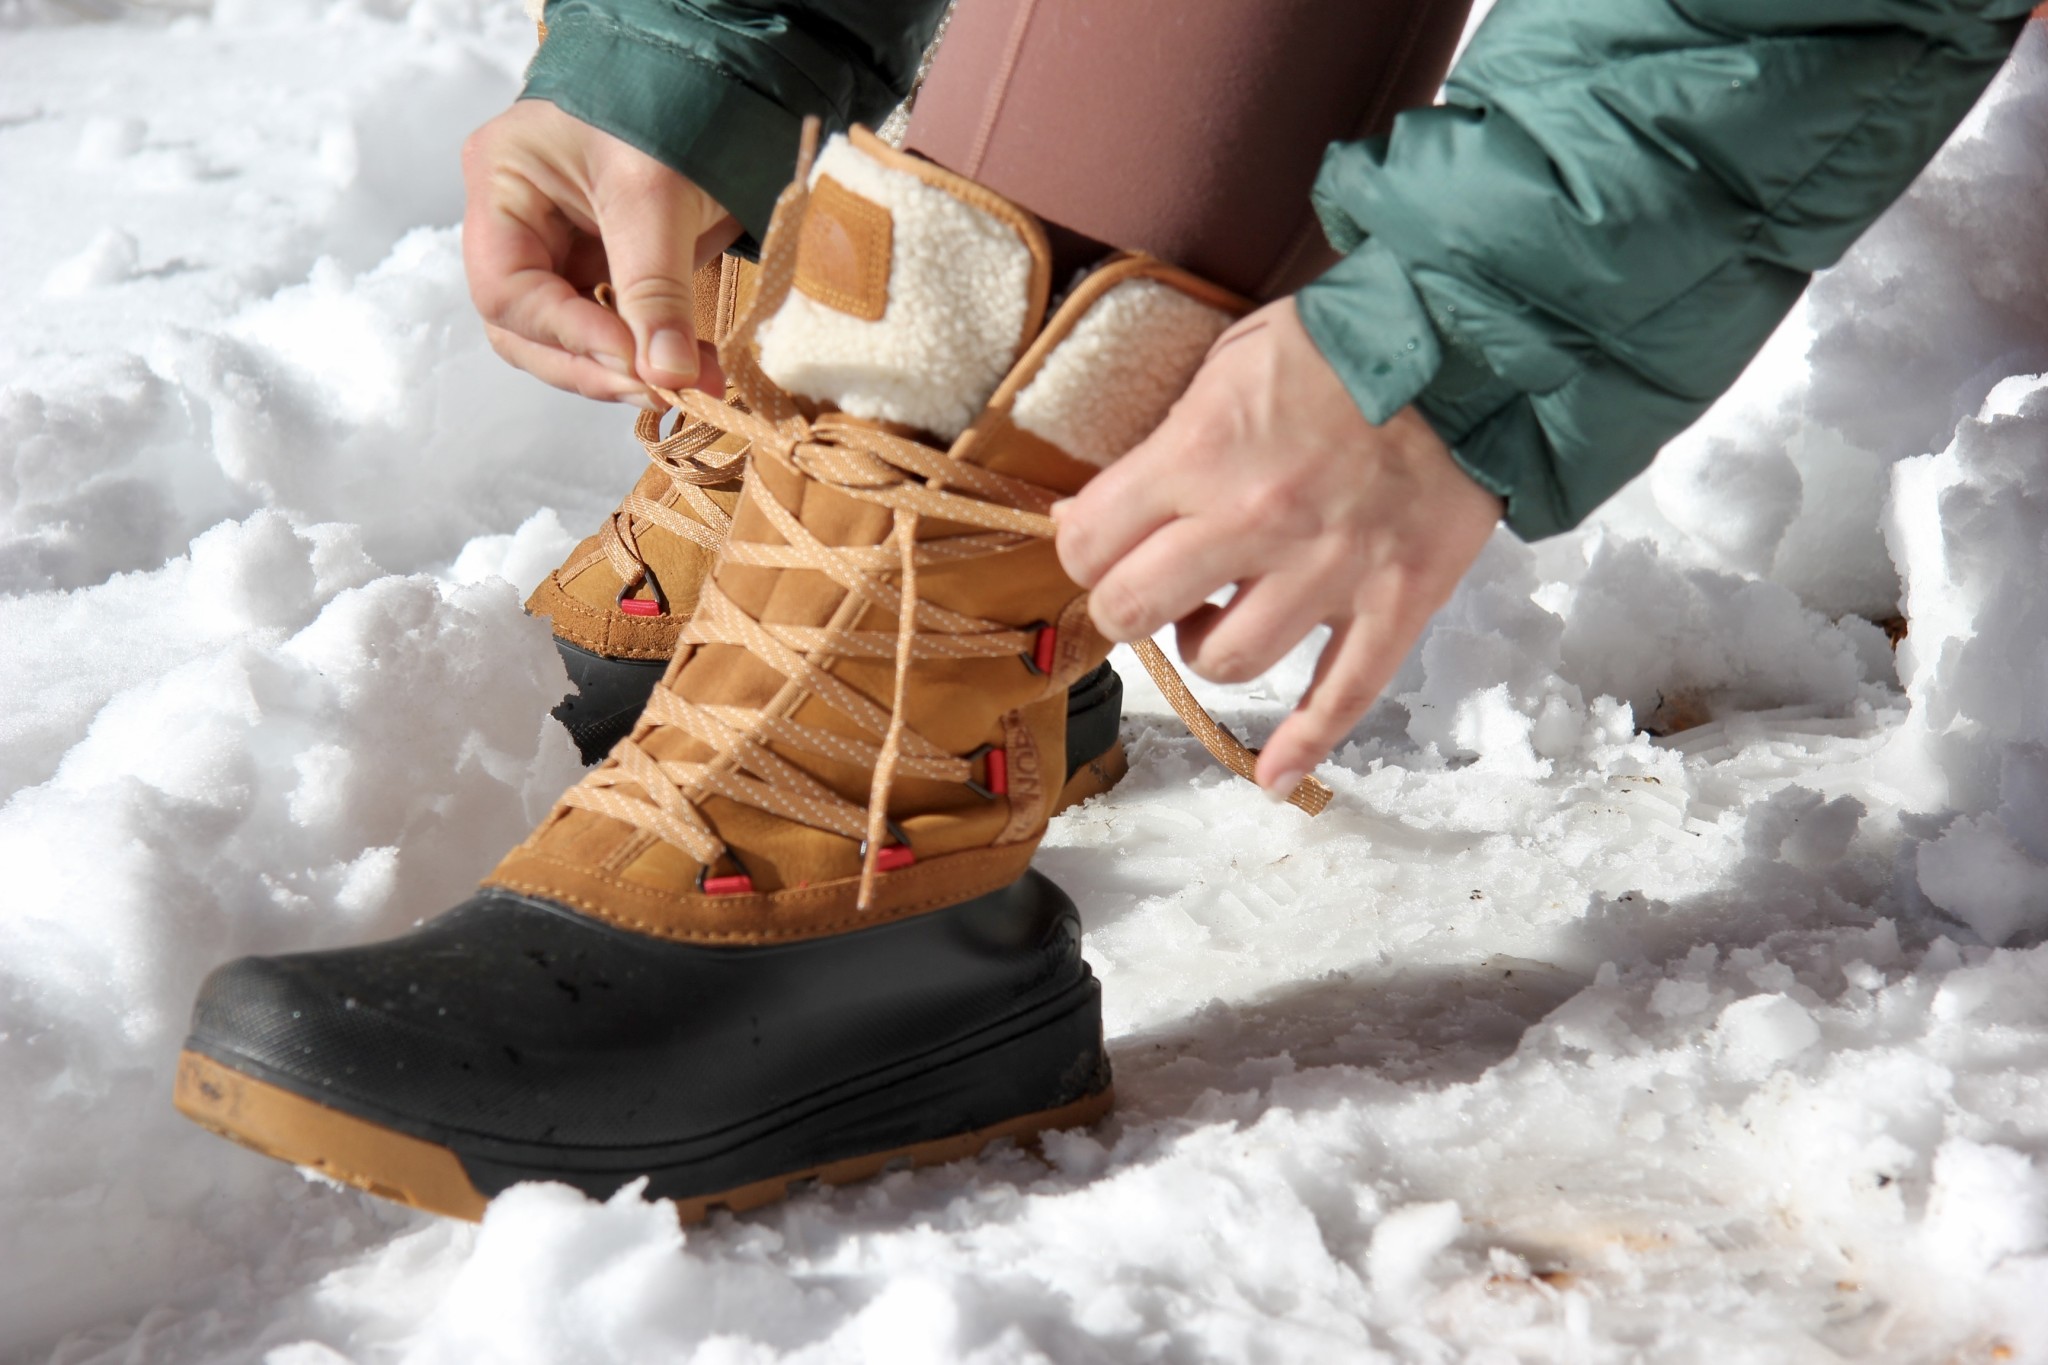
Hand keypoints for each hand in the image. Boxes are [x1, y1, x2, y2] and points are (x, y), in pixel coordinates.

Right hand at [461, 100, 741, 404]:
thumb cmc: (666, 104)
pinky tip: (688, 367)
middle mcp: (518, 221)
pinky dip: (646, 354)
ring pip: (565, 339)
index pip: (507, 291)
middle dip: (590, 366)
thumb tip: (666, 374)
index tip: (632, 362)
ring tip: (686, 382)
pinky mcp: (603, 265)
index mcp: (501, 184)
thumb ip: (656, 289)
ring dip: (622, 371)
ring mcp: (559, 246)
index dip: (566, 336)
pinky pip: (611, 328)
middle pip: (525, 328)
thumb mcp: (657, 196)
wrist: (716, 72)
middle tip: (659, 386)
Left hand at [1053, 297, 1502, 795]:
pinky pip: (1342, 696)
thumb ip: (1162, 437)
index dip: (1085, 549)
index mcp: (1203, 453)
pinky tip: (1274, 775)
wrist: (1477, 344)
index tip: (1101, 544)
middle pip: (1136, 612)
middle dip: (1127, 606)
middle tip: (1148, 588)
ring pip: (1226, 662)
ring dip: (1208, 648)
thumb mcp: (1230, 360)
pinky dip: (1305, 745)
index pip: (1090, 544)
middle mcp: (1256, 522)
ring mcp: (1330, 571)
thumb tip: (1085, 512)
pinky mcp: (1396, 601)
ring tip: (1221, 615)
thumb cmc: (1345, 342)